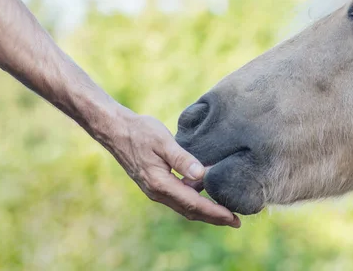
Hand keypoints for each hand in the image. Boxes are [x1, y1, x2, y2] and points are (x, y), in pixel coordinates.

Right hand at [105, 111, 240, 226]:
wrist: (115, 130)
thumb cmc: (140, 132)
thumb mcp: (164, 141)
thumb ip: (182, 158)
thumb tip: (202, 174)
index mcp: (161, 184)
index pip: (194, 203)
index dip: (215, 212)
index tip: (233, 217)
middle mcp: (158, 192)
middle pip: (191, 211)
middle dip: (214, 217)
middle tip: (236, 222)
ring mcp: (155, 190)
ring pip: (185, 206)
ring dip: (205, 210)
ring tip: (226, 209)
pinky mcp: (155, 184)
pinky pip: (179, 197)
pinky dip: (195, 198)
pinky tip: (206, 190)